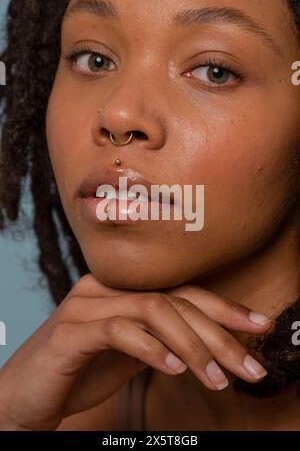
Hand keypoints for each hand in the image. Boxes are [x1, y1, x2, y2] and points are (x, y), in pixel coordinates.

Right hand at [0, 274, 271, 429]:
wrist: (25, 394)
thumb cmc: (80, 371)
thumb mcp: (130, 350)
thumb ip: (160, 336)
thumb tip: (210, 339)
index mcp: (121, 288)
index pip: (181, 290)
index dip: (224, 306)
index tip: (260, 325)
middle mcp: (105, 288)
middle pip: (175, 300)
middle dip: (219, 333)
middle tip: (250, 366)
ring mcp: (86, 305)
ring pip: (154, 310)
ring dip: (193, 346)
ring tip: (217, 379)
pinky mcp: (71, 332)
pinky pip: (120, 331)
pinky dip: (153, 350)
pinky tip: (174, 371)